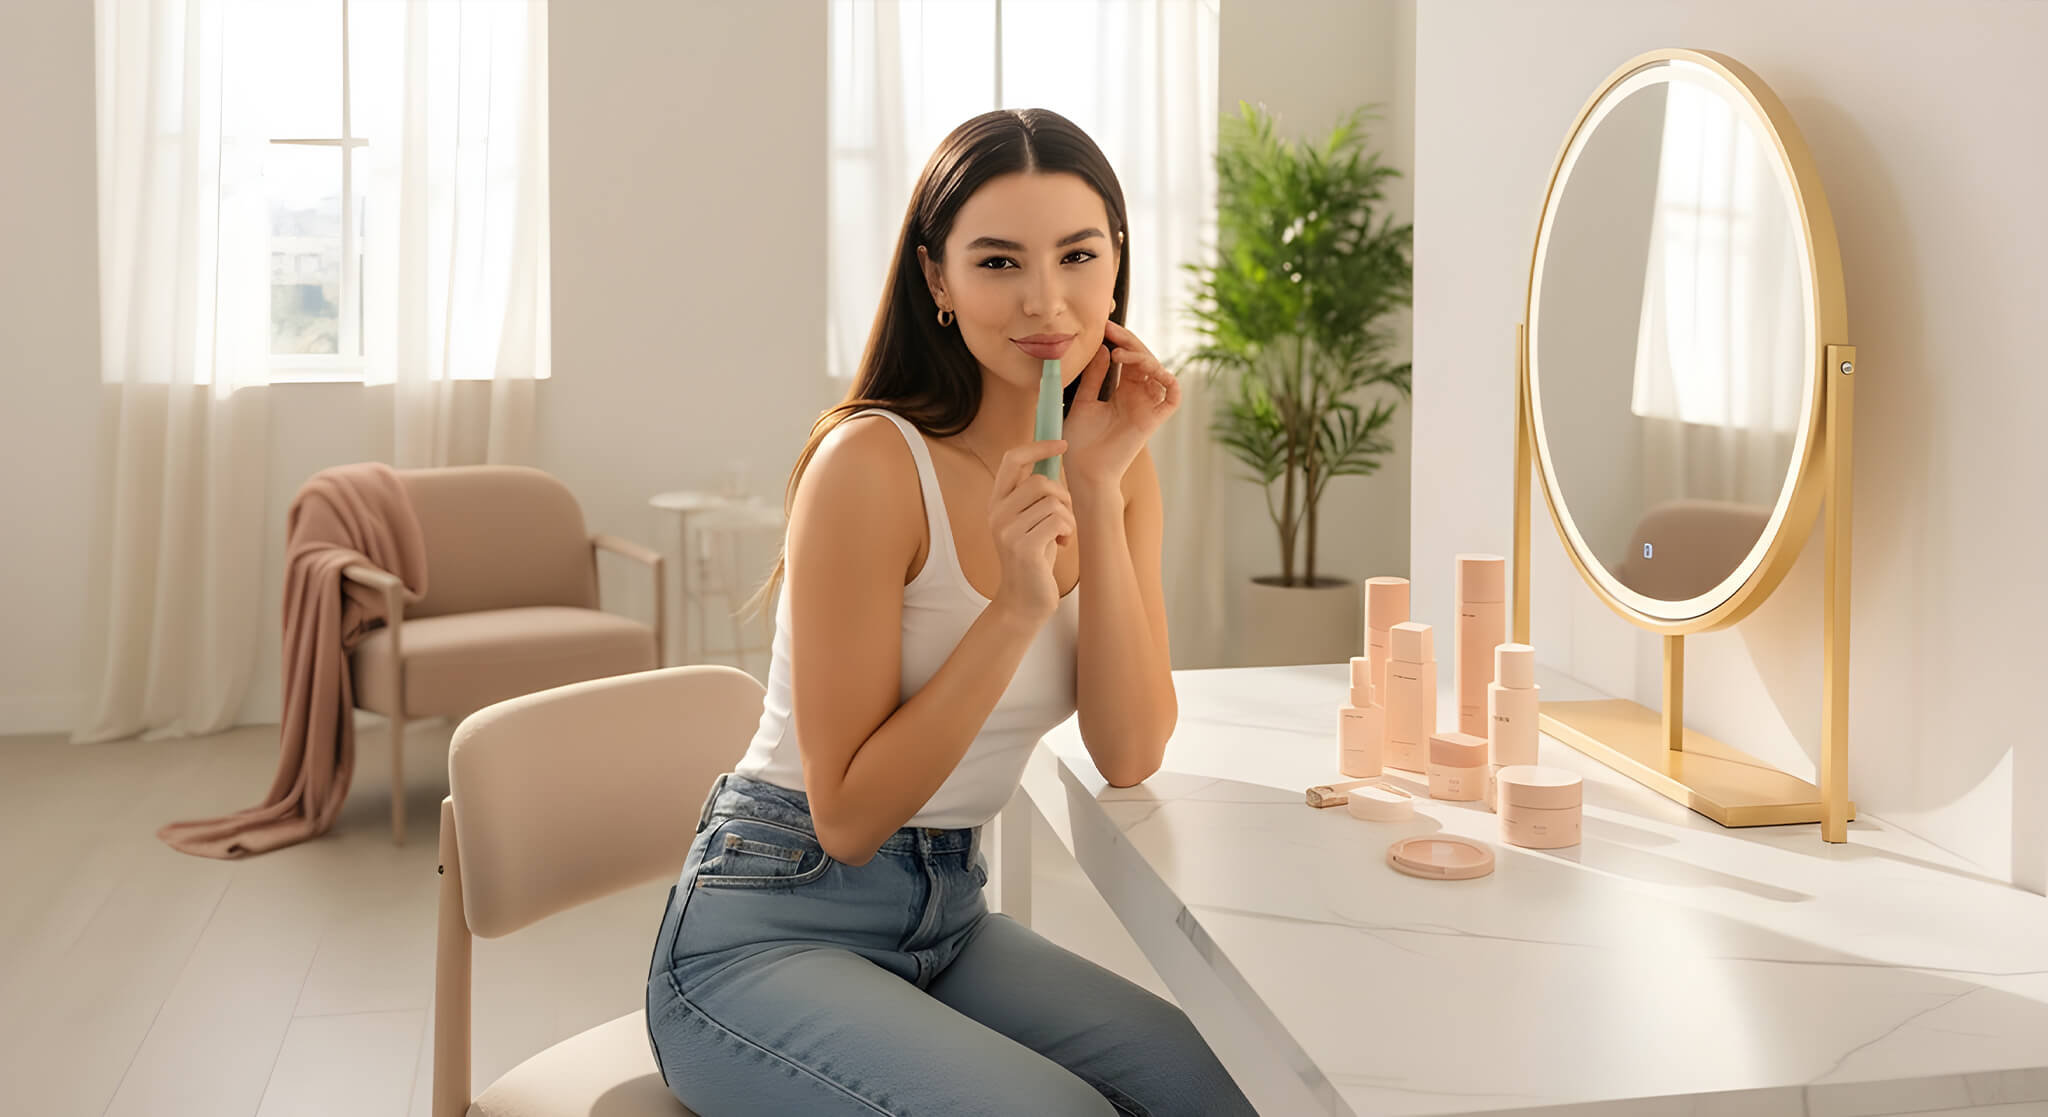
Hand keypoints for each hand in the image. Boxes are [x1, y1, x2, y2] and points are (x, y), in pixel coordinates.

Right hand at [986, 439, 1073, 624]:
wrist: (1024, 601)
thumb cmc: (1035, 558)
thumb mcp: (1031, 519)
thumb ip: (1035, 494)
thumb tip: (1053, 456)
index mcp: (997, 502)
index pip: (1013, 459)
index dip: (1039, 446)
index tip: (1063, 444)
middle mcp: (996, 513)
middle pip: (1040, 481)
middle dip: (1063, 496)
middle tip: (1065, 517)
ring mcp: (1007, 530)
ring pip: (1054, 502)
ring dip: (1068, 518)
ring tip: (1062, 535)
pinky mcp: (1023, 547)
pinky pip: (1059, 521)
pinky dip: (1068, 531)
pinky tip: (1062, 545)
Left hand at [1061, 320, 1181, 488]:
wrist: (1084, 472)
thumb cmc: (1080, 443)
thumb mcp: (1082, 402)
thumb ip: (1094, 377)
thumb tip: (1103, 349)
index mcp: (1120, 392)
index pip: (1127, 358)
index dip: (1119, 340)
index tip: (1103, 327)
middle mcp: (1136, 397)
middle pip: (1143, 360)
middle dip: (1129, 342)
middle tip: (1111, 330)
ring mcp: (1146, 407)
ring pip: (1157, 371)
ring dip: (1142, 357)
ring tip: (1120, 353)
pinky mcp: (1153, 420)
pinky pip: (1172, 396)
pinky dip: (1168, 380)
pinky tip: (1150, 368)